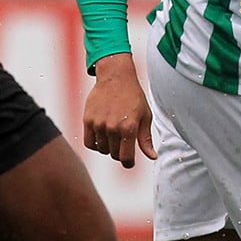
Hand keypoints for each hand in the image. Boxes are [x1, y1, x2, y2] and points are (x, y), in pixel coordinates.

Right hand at [82, 53, 154, 167]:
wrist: (116, 77)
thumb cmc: (133, 96)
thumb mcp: (145, 116)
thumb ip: (146, 139)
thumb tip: (152, 157)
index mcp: (129, 128)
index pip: (126, 158)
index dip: (128, 163)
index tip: (129, 161)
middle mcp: (113, 127)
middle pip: (114, 155)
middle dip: (120, 152)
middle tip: (123, 142)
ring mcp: (99, 124)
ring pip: (102, 149)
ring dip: (108, 147)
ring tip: (113, 135)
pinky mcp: (88, 120)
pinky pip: (89, 143)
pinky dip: (96, 144)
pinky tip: (102, 136)